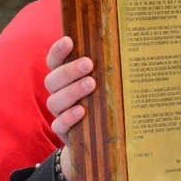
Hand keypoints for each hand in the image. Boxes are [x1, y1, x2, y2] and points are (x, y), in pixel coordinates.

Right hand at [44, 36, 95, 180]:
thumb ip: (105, 70)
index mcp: (64, 79)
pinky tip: (82, 111)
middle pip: (52, 80)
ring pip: (54, 101)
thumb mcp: (103, 86)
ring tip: (91, 84)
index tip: (69, 40)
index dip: (57, 51)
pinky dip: (68, 117)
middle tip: (88, 64)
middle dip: (69, 71)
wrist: (96, 139)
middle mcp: (58, 94)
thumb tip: (127, 48)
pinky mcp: (62, 132)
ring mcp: (59, 113)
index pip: (54, 61)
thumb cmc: (101, 103)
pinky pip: (58, 124)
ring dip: (71, 91)